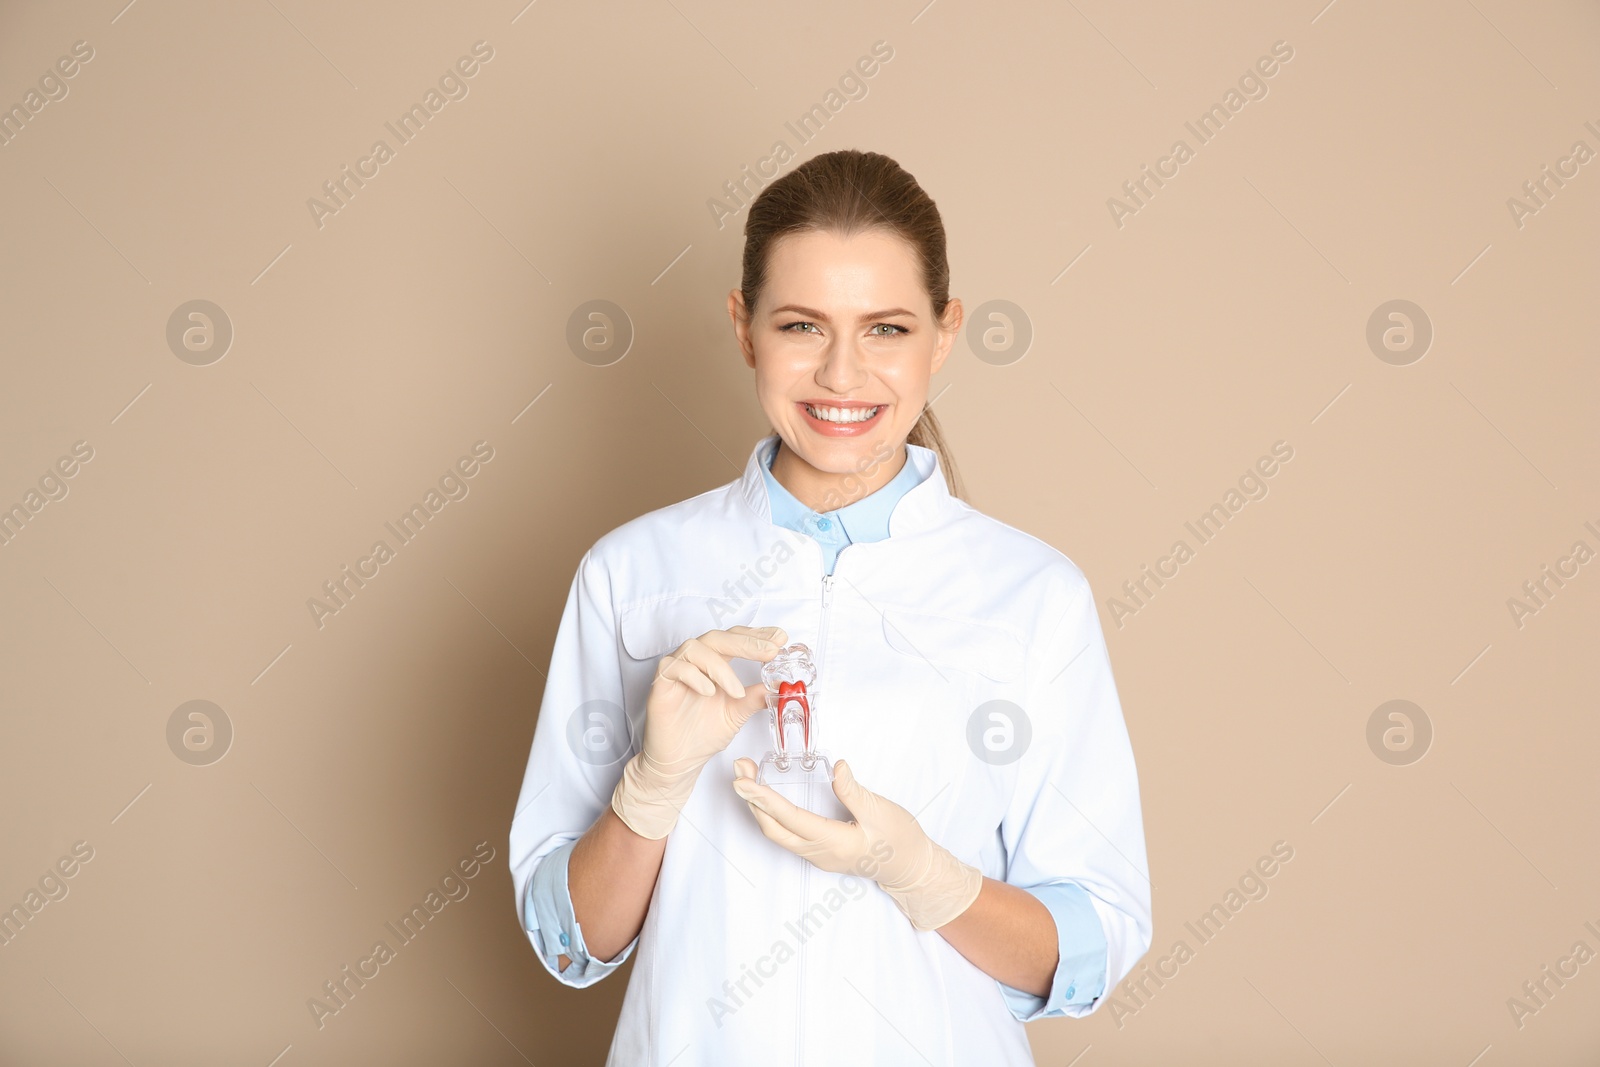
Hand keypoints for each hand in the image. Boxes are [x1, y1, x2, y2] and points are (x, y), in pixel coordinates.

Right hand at [611, 625, 786, 838]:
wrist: (681, 760)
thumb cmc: (704, 733)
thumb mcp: (738, 713)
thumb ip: (757, 697)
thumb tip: (782, 686)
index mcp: (716, 664)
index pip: (736, 638)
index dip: (757, 635)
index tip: (780, 638)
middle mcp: (696, 662)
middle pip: (718, 637)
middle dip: (746, 642)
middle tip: (770, 651)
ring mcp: (677, 671)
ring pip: (695, 648)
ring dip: (720, 667)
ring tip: (737, 691)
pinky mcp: (660, 684)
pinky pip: (674, 667)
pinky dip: (694, 676)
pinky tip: (709, 692)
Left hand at [731, 756, 982, 930]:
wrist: (910, 867)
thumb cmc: (899, 840)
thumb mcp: (881, 812)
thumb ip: (855, 791)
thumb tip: (837, 767)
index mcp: (833, 842)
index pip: (790, 818)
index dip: (764, 798)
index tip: (743, 782)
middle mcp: (819, 852)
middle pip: (774, 828)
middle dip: (752, 800)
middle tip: (739, 772)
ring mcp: (818, 855)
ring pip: (778, 833)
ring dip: (759, 807)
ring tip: (747, 779)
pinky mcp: (820, 851)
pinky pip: (787, 834)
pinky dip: (772, 815)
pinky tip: (766, 799)